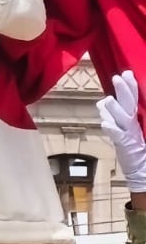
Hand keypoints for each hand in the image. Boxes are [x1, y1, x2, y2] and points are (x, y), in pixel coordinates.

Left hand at [99, 72, 145, 192]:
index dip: (130, 86)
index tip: (126, 72)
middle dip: (124, 91)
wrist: (143, 172)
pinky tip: (105, 124)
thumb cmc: (133, 150)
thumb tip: (102, 102)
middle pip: (129, 105)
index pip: (133, 100)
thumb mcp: (124, 131)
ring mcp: (130, 136)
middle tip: (118, 77)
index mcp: (135, 121)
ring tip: (107, 100)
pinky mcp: (126, 147)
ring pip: (122, 119)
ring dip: (114, 110)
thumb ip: (114, 117)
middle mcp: (133, 125)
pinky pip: (119, 137)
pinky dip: (112, 130)